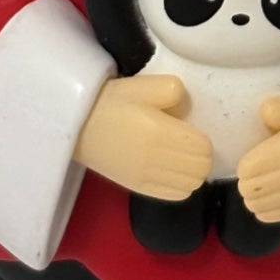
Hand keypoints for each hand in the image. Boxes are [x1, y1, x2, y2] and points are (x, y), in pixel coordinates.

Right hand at [74, 77, 211, 199]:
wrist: (76, 124)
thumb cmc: (110, 102)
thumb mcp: (142, 85)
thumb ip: (172, 90)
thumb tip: (187, 111)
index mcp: (159, 132)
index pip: (203, 148)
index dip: (203, 138)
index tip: (191, 129)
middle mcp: (156, 160)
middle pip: (200, 168)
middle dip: (201, 155)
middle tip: (188, 142)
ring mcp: (147, 178)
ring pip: (192, 185)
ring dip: (192, 171)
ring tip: (180, 156)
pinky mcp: (138, 188)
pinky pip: (176, 195)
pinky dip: (181, 184)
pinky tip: (171, 170)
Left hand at [237, 96, 279, 223]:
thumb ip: (277, 109)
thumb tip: (261, 116)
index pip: (247, 169)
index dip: (244, 162)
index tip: (252, 153)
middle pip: (250, 190)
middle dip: (246, 180)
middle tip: (255, 167)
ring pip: (259, 207)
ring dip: (254, 196)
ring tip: (260, 183)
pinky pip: (276, 216)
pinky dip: (265, 210)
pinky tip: (268, 199)